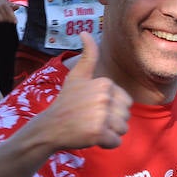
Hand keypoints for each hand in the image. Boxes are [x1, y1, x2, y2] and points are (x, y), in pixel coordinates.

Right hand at [36, 32, 130, 149]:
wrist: (49, 127)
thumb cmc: (67, 102)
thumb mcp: (77, 77)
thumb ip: (87, 56)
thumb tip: (86, 32)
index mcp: (104, 83)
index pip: (127, 102)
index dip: (113, 109)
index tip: (93, 108)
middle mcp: (104, 97)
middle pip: (126, 116)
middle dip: (112, 122)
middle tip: (90, 119)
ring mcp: (101, 115)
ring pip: (123, 130)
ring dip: (109, 133)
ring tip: (90, 128)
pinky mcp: (98, 133)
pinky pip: (116, 142)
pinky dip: (106, 144)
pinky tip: (90, 137)